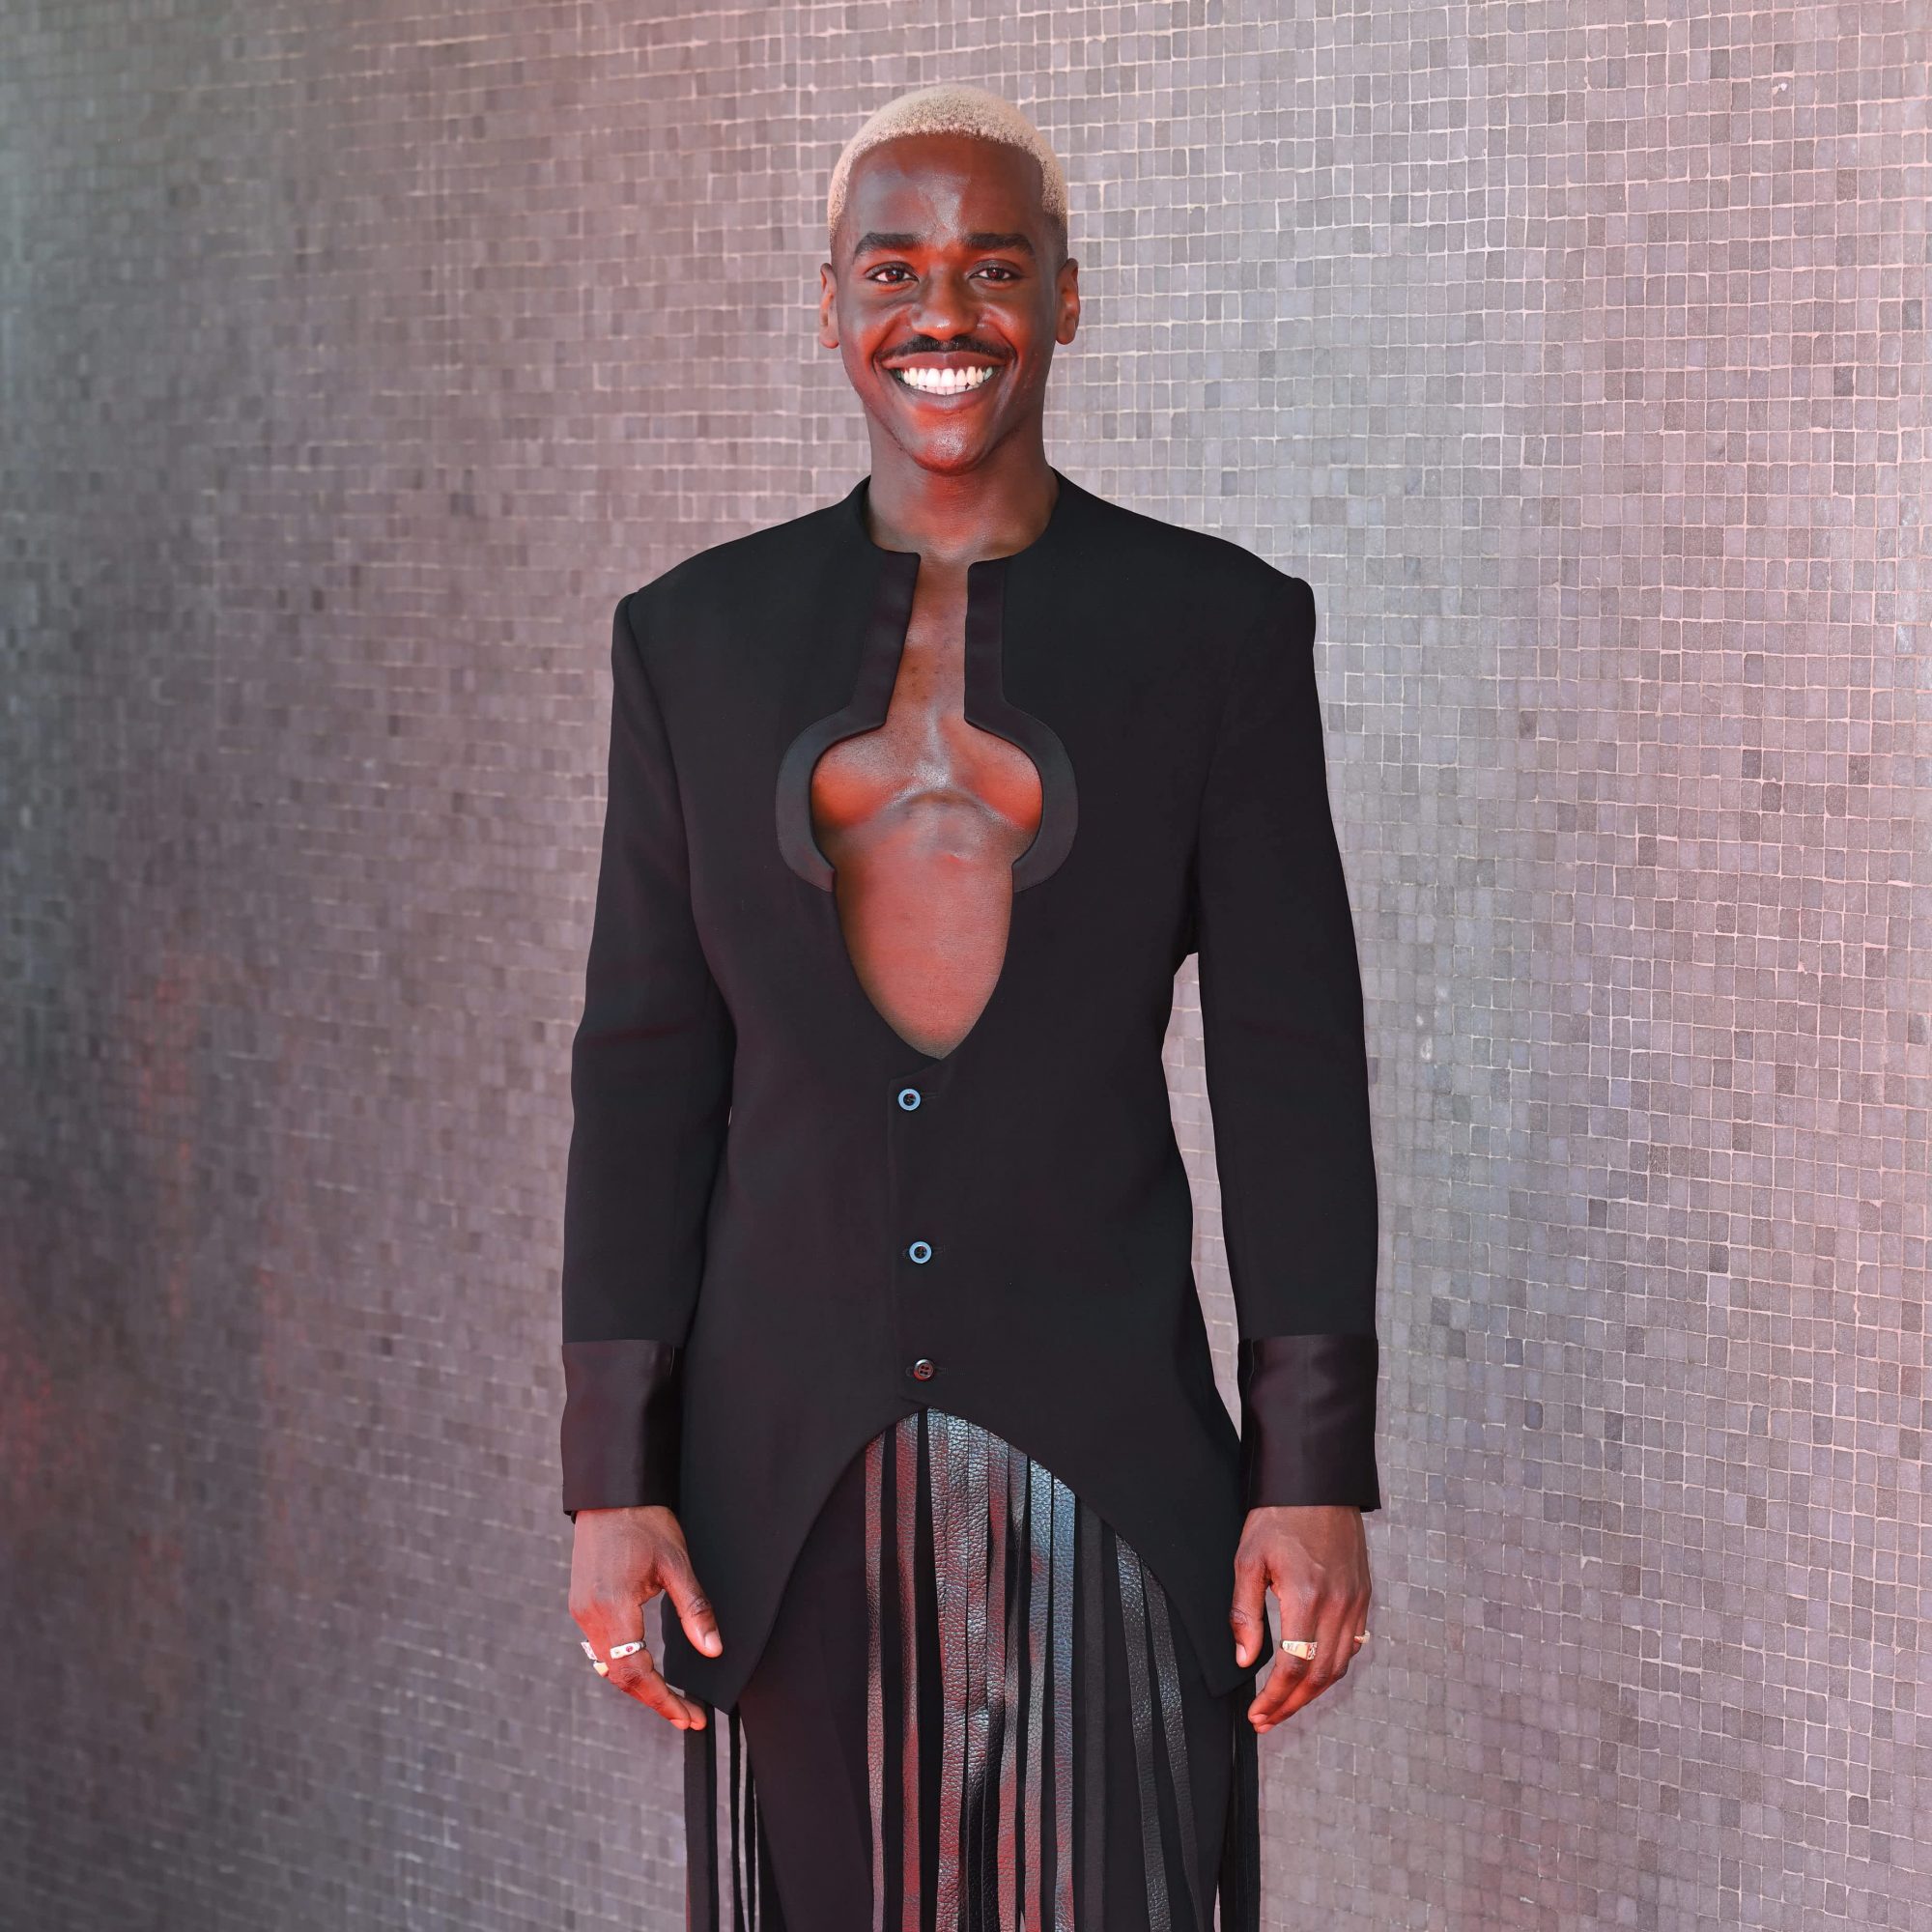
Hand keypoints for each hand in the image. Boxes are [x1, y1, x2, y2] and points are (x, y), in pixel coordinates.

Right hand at [570, 1504, 722, 1729]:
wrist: (611, 1491)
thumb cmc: (644, 1520)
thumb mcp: (677, 1563)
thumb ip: (694, 1610)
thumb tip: (713, 1649)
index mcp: (613, 1608)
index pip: (636, 1672)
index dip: (663, 1700)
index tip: (689, 1715)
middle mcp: (589, 1615)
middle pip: (619, 1676)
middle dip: (654, 1699)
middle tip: (687, 1714)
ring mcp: (581, 1611)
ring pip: (607, 1665)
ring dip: (638, 1685)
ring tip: (671, 1698)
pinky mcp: (581, 1603)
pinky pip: (600, 1647)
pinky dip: (623, 1664)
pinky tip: (644, 1668)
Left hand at [1228, 1503, 1370, 1733]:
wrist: (1318, 1482)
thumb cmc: (1279, 1515)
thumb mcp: (1248, 1558)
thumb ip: (1245, 1612)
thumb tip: (1245, 1659)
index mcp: (1307, 1597)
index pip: (1294, 1667)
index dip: (1275, 1698)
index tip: (1257, 1714)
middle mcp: (1338, 1604)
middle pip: (1320, 1676)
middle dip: (1292, 1705)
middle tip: (1267, 1720)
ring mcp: (1356, 1600)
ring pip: (1340, 1665)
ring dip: (1313, 1692)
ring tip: (1286, 1704)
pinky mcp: (1364, 1594)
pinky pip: (1352, 1644)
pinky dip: (1332, 1667)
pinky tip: (1312, 1672)